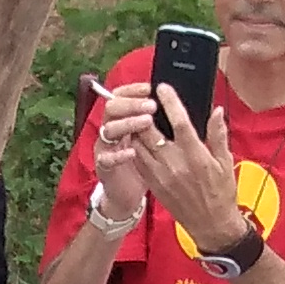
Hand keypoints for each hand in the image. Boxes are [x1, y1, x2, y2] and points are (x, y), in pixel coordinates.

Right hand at [88, 88, 159, 229]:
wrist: (127, 197)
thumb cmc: (145, 166)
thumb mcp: (155, 141)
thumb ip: (163, 122)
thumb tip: (180, 103)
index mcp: (123, 120)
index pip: (121, 96)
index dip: (132, 90)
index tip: (150, 87)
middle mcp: (112, 131)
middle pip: (112, 108)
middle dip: (131, 103)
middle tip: (152, 105)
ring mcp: (106, 149)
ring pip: (109, 130)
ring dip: (127, 123)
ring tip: (147, 122)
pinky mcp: (104, 168)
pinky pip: (106, 158)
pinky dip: (118, 154)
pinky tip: (131, 152)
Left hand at [130, 92, 251, 258]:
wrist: (210, 225)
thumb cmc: (221, 193)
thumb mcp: (225, 162)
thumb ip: (218, 135)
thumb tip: (217, 111)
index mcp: (195, 156)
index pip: (179, 123)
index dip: (170, 102)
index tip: (162, 87)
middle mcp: (175, 164)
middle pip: (150, 132)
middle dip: (144, 113)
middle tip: (145, 100)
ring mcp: (161, 175)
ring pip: (139, 145)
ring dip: (137, 129)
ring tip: (138, 116)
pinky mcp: (153, 185)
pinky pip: (138, 161)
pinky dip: (135, 147)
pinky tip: (138, 138)